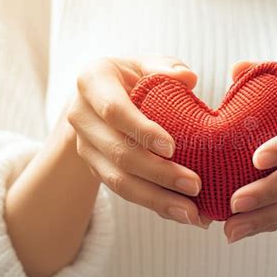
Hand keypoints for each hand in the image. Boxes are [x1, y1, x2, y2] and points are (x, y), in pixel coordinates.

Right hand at [68, 56, 210, 228]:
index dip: (141, 131)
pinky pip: (124, 192)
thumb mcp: (146, 64)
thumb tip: (188, 78)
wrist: (103, 97)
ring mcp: (86, 147)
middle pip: (118, 153)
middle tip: (195, 185)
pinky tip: (180, 211)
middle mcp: (81, 117)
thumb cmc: (133, 76)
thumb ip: (166, 67)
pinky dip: (154, 204)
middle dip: (158, 173)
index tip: (172, 148)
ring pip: (118, 181)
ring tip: (191, 212)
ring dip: (156, 199)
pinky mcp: (97, 169)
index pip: (114, 110)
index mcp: (92, 82)